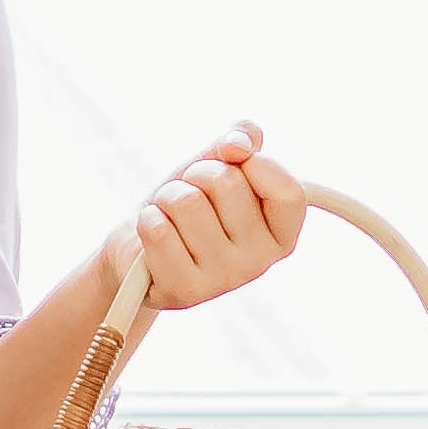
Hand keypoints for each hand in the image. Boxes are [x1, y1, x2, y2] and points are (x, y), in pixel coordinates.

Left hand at [107, 119, 304, 312]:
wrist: (139, 246)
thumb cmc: (189, 203)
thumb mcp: (219, 162)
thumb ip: (242, 138)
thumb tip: (236, 145)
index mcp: (282, 235)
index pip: (287, 190)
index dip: (254, 164)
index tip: (234, 165)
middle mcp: (260, 262)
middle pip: (227, 183)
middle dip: (197, 174)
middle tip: (190, 196)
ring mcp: (225, 280)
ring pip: (186, 203)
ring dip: (167, 196)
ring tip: (169, 215)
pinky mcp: (186, 290)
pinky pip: (158, 229)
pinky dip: (148, 219)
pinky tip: (154, 236)